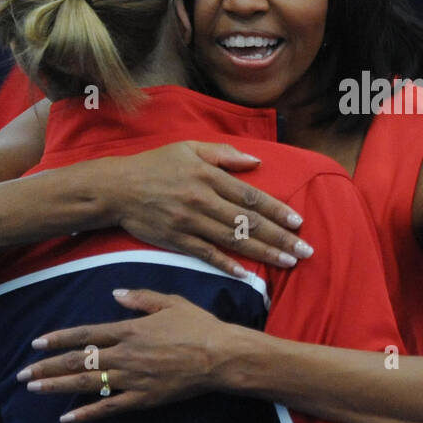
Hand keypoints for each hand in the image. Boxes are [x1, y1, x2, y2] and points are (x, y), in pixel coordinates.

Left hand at [16, 288, 237, 421]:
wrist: (220, 356)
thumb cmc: (199, 326)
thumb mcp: (171, 302)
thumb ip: (140, 298)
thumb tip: (115, 293)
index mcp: (129, 330)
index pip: (85, 334)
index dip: (59, 339)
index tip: (37, 343)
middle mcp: (125, 355)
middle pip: (78, 361)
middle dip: (47, 367)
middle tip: (22, 373)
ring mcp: (132, 379)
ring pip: (86, 384)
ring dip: (57, 387)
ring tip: (34, 389)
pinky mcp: (143, 399)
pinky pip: (109, 408)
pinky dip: (86, 414)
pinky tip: (67, 419)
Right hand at [105, 140, 313, 278]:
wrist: (116, 188)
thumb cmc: (155, 165)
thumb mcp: (189, 148)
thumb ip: (224, 154)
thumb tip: (257, 162)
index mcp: (209, 176)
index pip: (251, 197)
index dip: (278, 210)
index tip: (299, 222)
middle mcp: (203, 200)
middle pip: (249, 222)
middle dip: (281, 238)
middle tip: (306, 250)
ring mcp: (190, 222)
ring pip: (233, 241)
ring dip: (264, 253)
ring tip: (288, 262)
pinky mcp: (176, 240)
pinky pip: (207, 255)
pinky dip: (228, 265)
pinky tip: (248, 274)